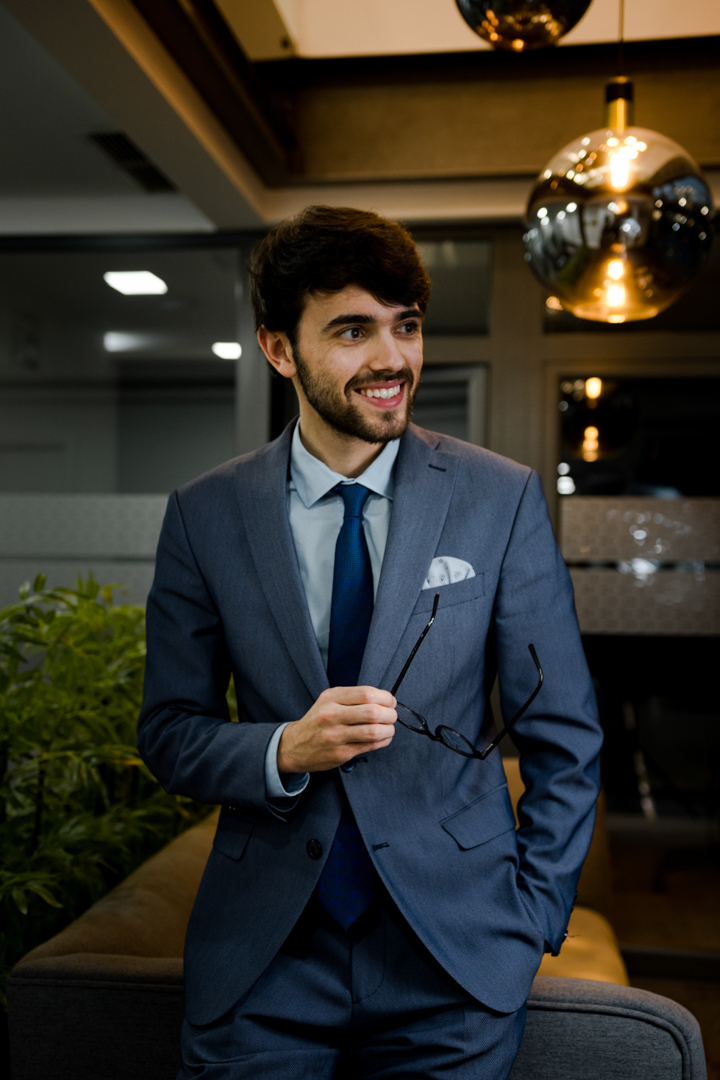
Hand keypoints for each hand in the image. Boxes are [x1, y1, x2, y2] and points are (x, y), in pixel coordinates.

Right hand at [277, 686, 396, 773]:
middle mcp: (331, 715)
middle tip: (392, 716)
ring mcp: (335, 736)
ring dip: (389, 730)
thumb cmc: (318, 721)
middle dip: (390, 714)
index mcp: (331, 697)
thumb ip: (353, 697)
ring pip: (374, 731)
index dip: (385, 698)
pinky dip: (383, 741)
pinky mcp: (340, 753)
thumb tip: (385, 700)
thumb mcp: (328, 700)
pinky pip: (370, 746)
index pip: (367, 694)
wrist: (294, 746)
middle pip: (373, 711)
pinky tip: (383, 738)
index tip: (390, 701)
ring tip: (389, 728)